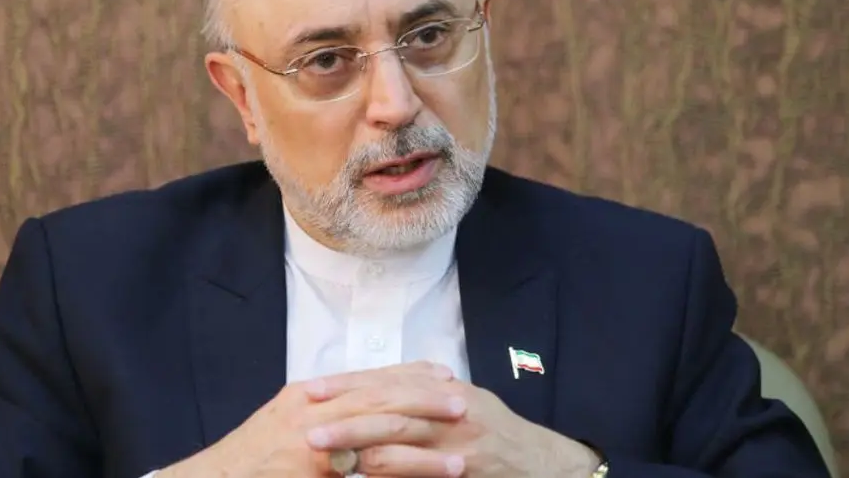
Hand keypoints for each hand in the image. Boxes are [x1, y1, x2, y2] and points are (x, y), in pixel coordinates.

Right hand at [158, 361, 466, 477]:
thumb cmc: (251, 461)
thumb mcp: (286, 423)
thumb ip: (323, 414)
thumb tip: (356, 410)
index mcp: (309, 394)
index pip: (368, 376)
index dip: (407, 373)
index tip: (441, 371)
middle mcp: (314, 409)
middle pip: (381, 393)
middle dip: (425, 395)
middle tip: (462, 397)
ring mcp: (315, 439)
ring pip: (383, 426)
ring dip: (427, 433)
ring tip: (462, 437)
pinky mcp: (317, 468)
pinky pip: (371, 469)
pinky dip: (407, 469)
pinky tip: (435, 474)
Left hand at [304, 374, 601, 477]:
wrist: (544, 465)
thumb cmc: (498, 438)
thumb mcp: (463, 406)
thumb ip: (423, 398)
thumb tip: (376, 393)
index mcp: (444, 387)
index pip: (386, 380)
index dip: (348, 383)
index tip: (310, 387)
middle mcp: (451, 404)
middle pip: (386, 400)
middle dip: (342, 406)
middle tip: (304, 413)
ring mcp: (459, 436)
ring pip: (397, 431)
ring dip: (353, 438)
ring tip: (318, 443)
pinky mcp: (466, 465)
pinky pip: (420, 466)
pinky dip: (389, 468)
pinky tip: (362, 472)